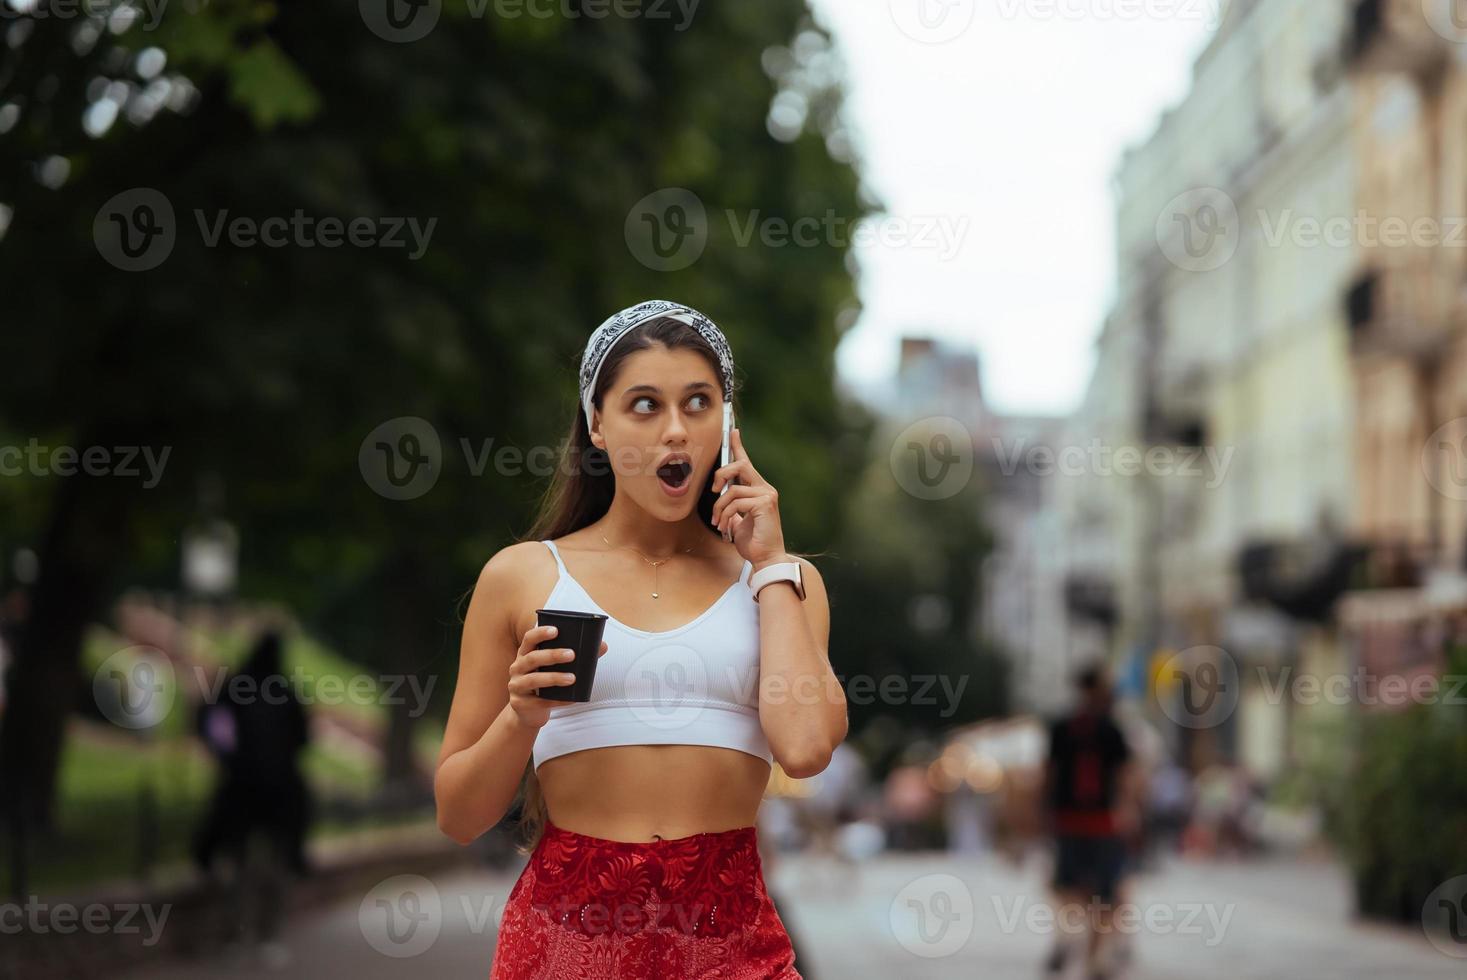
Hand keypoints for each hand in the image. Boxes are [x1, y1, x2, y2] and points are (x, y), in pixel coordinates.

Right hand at [506, 624, 608, 730]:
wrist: (530, 713)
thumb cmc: (546, 684)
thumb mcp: (555, 669)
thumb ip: (577, 657)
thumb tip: (603, 646)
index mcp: (525, 654)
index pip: (529, 639)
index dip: (540, 633)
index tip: (556, 630)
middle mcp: (517, 668)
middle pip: (532, 658)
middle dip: (552, 655)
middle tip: (572, 654)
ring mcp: (516, 686)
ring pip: (534, 680)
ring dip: (554, 678)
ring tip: (572, 678)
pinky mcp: (520, 704)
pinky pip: (539, 702)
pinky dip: (557, 701)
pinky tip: (571, 699)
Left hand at [710, 426, 786, 565]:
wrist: (766, 559)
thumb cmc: (754, 543)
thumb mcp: (739, 521)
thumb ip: (733, 507)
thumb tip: (723, 500)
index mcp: (759, 490)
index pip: (747, 463)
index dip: (738, 446)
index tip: (733, 432)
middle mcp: (765, 488)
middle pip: (739, 466)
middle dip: (720, 475)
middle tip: (713, 491)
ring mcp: (766, 495)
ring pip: (732, 490)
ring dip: (719, 508)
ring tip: (718, 523)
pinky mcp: (764, 504)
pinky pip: (735, 502)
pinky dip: (725, 515)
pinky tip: (726, 528)